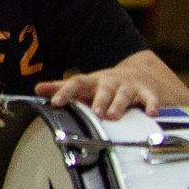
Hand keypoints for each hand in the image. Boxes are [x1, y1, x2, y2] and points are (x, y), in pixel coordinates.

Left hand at [37, 70, 167, 119]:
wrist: (140, 73)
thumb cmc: (105, 85)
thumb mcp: (84, 85)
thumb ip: (62, 88)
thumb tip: (36, 89)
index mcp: (92, 81)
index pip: (76, 83)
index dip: (64, 92)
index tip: (54, 103)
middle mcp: (110, 82)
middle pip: (104, 89)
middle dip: (99, 100)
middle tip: (94, 113)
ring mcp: (129, 86)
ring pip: (124, 94)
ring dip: (119, 104)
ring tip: (113, 115)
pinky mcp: (147, 92)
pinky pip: (150, 98)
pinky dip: (152, 105)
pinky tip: (151, 113)